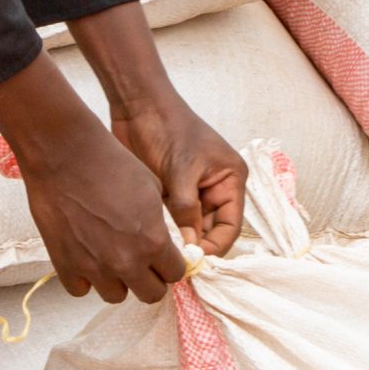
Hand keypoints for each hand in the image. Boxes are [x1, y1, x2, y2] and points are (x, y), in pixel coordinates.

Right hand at [0, 55, 187, 303]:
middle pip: (150, 294)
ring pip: (116, 296)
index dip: (172, 265)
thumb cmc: (112, 165)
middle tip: (144, 263)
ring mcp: (94, 267)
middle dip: (151, 279)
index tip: (165, 257)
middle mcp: (126, 262)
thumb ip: (161, 225)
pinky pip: (81, 289)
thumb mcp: (154, 191)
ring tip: (113, 258)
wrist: (66, 156)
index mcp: (153, 242)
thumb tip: (164, 242)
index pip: (175, 274)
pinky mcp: (65, 265)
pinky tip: (88, 258)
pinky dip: (86, 279)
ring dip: (119, 281)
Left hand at [107, 87, 245, 256]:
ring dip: (178, 241)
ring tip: (161, 254)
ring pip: (189, 229)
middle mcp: (214, 190)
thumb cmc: (169, 128)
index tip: (194, 261)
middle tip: (175, 264)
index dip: (215, 246)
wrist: (138, 106)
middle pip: (211, 231)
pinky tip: (151, 240)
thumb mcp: (182, 171)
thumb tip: (188, 248)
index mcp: (230, 180)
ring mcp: (191, 193)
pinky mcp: (169, 194)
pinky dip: (164, 232)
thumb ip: (187, 210)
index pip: (230, 226)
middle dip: (196, 247)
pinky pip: (171, 221)